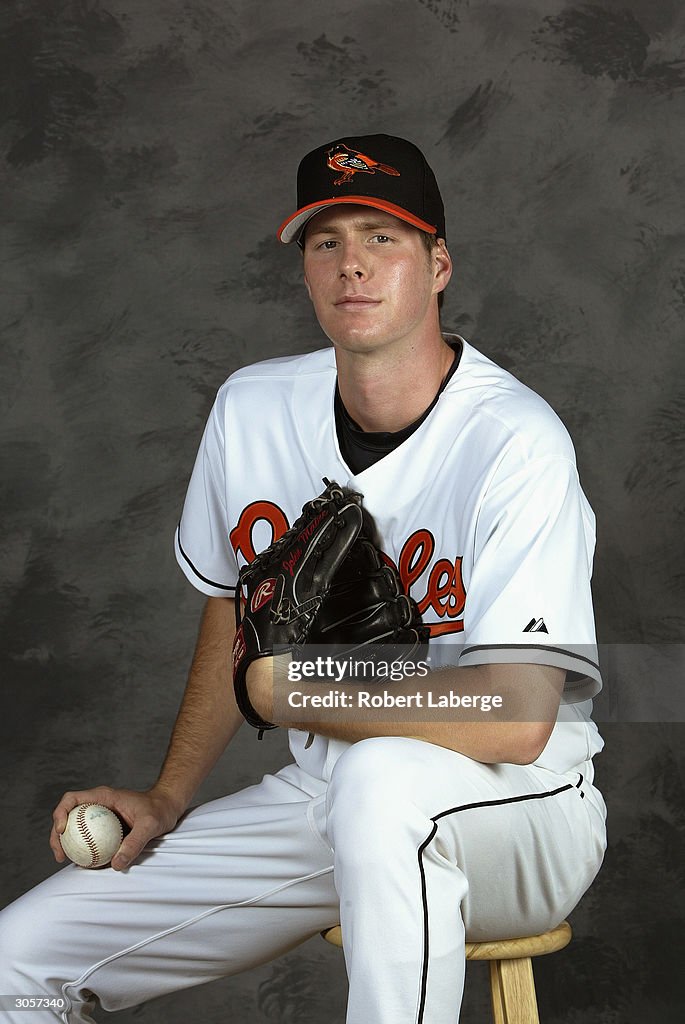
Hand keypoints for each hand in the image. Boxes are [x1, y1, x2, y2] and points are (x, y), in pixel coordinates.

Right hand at [50, 784, 184, 870]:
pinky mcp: (105, 829)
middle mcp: (97, 805)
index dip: (61, 813)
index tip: (63, 831)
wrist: (168, 808)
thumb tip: (115, 864)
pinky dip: (84, 851)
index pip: (72, 799)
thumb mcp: (150, 824)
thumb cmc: (160, 810)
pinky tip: (85, 865)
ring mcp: (100, 817)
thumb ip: (134, 842)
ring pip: (76, 829)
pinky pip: (89, 839)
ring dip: (67, 844)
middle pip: (68, 816)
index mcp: (103, 796)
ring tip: (67, 862)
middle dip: (58, 835)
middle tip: (60, 856)